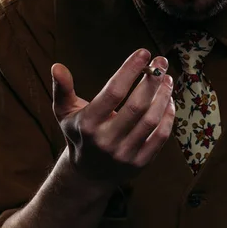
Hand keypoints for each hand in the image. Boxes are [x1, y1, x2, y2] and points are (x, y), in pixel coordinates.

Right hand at [51, 48, 174, 187]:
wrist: (89, 174)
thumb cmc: (79, 134)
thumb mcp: (65, 113)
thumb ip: (62, 89)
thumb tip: (57, 66)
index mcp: (87, 124)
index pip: (113, 92)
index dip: (130, 70)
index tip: (144, 52)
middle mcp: (106, 140)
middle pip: (137, 105)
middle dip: (152, 80)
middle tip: (161, 62)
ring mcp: (125, 153)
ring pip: (151, 120)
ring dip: (163, 96)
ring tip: (167, 78)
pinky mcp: (140, 163)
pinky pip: (161, 136)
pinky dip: (168, 116)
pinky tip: (169, 100)